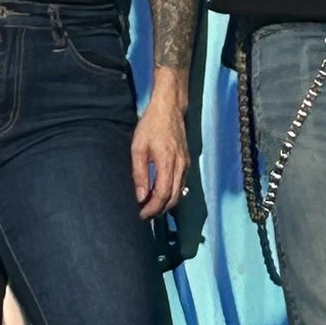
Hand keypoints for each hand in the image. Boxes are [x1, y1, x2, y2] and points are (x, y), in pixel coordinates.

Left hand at [131, 78, 189, 217]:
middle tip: (144, 215)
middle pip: (174, 198)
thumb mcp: (138, 148)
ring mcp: (186, 164)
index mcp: (168, 163)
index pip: (163, 195)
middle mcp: (181, 166)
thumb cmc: (151, 126)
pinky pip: (181, 184)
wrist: (169, 108)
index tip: (141, 215)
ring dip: (165, 204)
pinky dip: (171, 194)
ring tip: (150, 207)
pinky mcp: (187, 162)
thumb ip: (139, 174)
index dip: (152, 209)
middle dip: (159, 210)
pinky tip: (160, 194)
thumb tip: (140, 197)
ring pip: (179, 193)